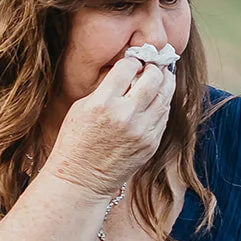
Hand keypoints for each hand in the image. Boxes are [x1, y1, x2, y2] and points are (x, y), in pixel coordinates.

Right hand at [47, 56, 174, 196]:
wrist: (81, 180)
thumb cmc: (76, 142)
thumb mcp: (81, 107)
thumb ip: (105, 88)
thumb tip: (127, 71)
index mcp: (103, 103)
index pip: (128, 67)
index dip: (132, 61)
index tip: (133, 61)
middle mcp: (125, 115)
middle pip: (153, 77)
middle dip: (154, 67)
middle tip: (152, 64)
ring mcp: (141, 131)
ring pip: (165, 95)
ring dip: (165, 82)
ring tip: (162, 75)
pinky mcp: (151, 144)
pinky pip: (164, 116)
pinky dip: (163, 103)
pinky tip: (158, 98)